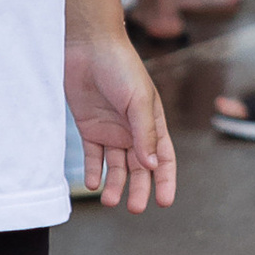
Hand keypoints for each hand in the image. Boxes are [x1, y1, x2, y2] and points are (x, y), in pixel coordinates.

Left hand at [65, 29, 177, 213]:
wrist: (88, 45)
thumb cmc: (120, 67)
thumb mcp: (138, 100)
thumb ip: (144, 133)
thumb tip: (151, 167)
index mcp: (153, 123)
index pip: (163, 158)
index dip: (166, 181)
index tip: (164, 202)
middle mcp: (133, 130)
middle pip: (139, 168)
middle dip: (138, 189)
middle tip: (133, 208)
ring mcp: (111, 130)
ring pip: (116, 166)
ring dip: (114, 184)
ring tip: (110, 201)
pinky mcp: (89, 127)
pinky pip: (93, 155)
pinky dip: (94, 170)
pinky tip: (93, 183)